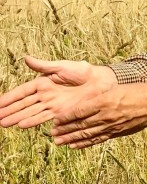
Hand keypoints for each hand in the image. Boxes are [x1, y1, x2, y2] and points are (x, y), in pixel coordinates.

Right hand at [0, 56, 116, 128]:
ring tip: (4, 123)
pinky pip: (43, 117)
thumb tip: (26, 58)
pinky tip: (22, 125)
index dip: (9, 97)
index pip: (22, 92)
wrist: (100, 83)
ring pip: (30, 112)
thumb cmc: (83, 71)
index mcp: (43, 83)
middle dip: (9, 111)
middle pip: (23, 104)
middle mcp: (45, 95)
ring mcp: (52, 105)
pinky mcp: (61, 112)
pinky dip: (32, 121)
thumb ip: (44, 66)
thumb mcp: (62, 67)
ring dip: (17, 117)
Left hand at [49, 83, 146, 148]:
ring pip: (86, 134)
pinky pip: (98, 139)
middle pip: (79, 124)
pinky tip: (75, 146)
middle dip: (64, 129)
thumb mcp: (116, 89)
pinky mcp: (116, 133)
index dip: (65, 117)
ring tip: (58, 141)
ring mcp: (111, 126)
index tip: (55, 120)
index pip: (79, 111)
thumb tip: (85, 102)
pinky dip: (85, 143)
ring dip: (70, 138)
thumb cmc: (137, 92)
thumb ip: (100, 96)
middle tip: (52, 133)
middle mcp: (105, 115)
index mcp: (104, 101)